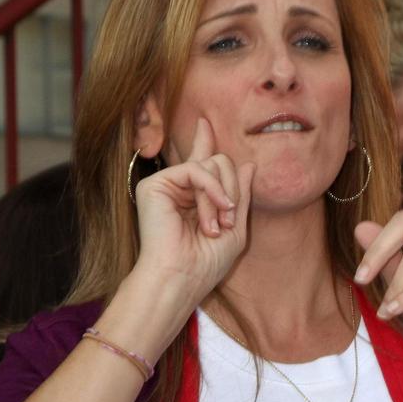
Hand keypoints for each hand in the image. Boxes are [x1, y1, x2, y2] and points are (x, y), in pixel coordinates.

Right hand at [130, 117, 254, 305]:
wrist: (181, 278)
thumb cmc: (206, 263)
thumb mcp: (236, 228)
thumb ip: (240, 195)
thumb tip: (248, 164)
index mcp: (194, 198)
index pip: (203, 163)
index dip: (204, 141)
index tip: (205, 123)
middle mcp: (178, 187)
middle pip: (219, 162)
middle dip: (232, 190)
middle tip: (229, 221)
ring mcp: (165, 184)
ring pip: (210, 165)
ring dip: (222, 196)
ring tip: (218, 225)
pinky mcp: (154, 184)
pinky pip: (196, 169)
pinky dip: (212, 188)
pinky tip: (217, 209)